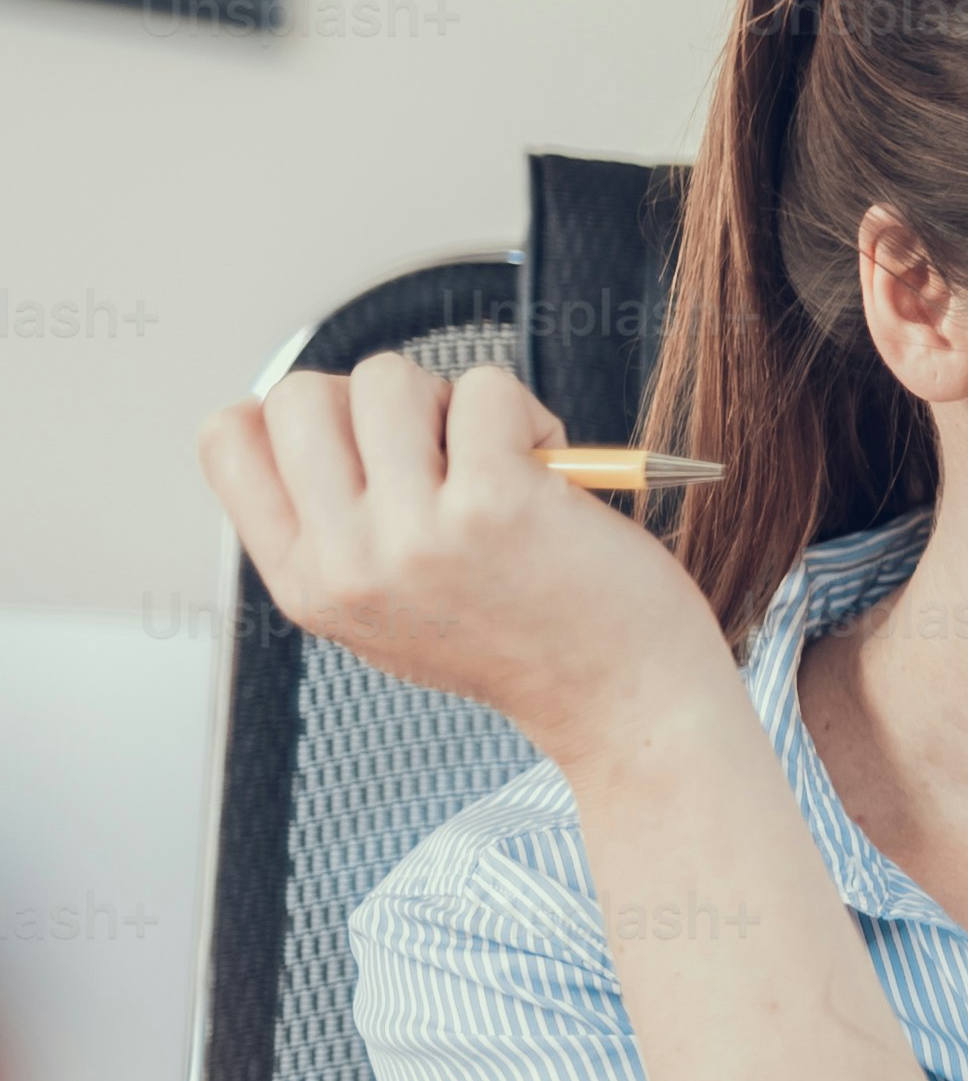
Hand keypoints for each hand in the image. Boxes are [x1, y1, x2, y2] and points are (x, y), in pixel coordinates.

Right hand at [198, 356, 730, 764]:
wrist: (627, 702)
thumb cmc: (527, 640)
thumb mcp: (388, 608)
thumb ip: (336, 528)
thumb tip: (304, 416)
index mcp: (307, 583)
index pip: (226, 440)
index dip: (297, 415)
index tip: (368, 446)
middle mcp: (346, 564)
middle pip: (300, 394)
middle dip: (380, 399)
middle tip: (444, 453)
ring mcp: (415, 535)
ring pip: (390, 378)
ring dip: (457, 401)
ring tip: (503, 462)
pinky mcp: (495, 505)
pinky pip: (484, 388)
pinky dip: (524, 410)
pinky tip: (549, 467)